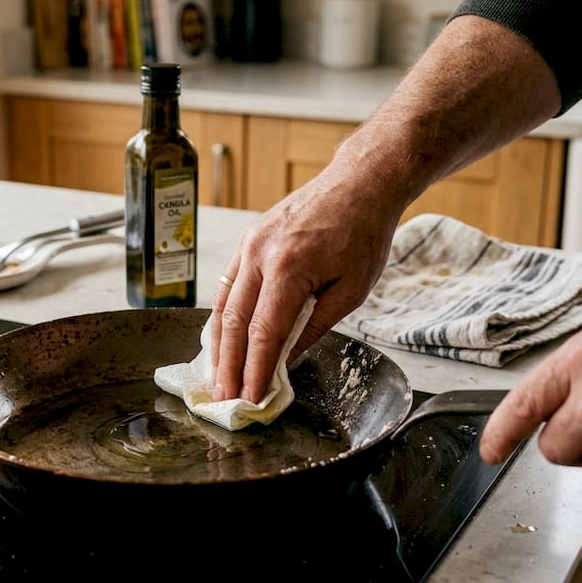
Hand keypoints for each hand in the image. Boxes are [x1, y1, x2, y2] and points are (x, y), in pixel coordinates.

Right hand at [209, 166, 400, 402]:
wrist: (359, 184)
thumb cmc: (363, 235)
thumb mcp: (351, 291)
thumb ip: (314, 328)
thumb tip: (285, 362)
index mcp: (289, 268)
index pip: (263, 332)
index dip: (254, 370)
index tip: (250, 398)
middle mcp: (260, 255)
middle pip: (234, 322)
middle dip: (228, 365)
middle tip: (225, 397)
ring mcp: (248, 244)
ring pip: (223, 304)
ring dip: (218, 345)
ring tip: (218, 377)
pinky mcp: (247, 240)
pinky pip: (227, 285)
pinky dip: (222, 316)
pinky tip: (222, 340)